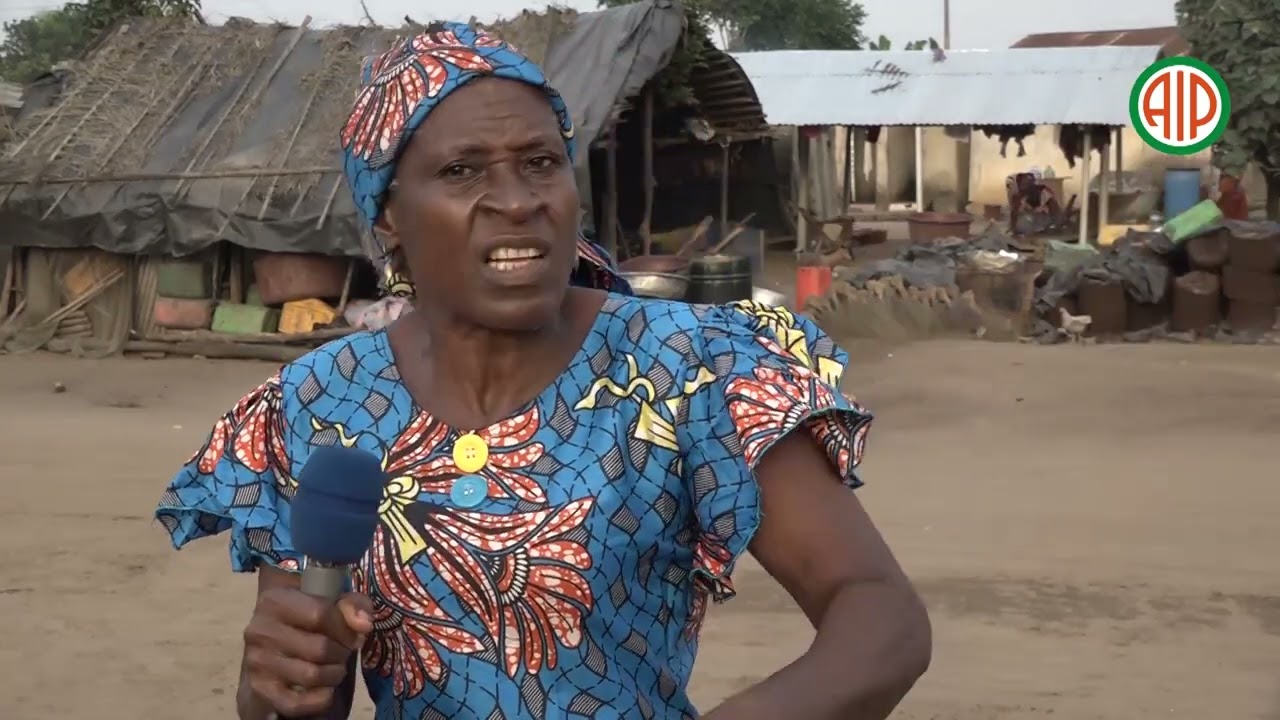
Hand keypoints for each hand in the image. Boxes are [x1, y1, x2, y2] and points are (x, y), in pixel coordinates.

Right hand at [241, 587, 373, 716]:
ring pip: (311, 675)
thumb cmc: (306, 615)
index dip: (346, 628)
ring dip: (334, 674)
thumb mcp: (329, 599)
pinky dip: (320, 699)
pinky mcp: (260, 689)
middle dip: (342, 653)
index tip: (354, 635)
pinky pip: (296, 703)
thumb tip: (364, 625)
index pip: (321, 614)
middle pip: (319, 648)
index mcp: (276, 600)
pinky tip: (326, 689)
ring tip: (335, 668)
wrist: (271, 638)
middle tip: (343, 653)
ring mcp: (257, 662)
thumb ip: (352, 604)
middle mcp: (260, 630)